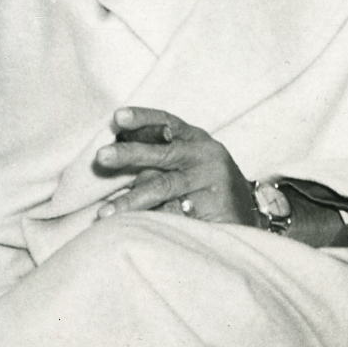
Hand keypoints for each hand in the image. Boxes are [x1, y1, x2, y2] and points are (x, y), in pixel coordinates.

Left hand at [94, 107, 256, 225]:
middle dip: (129, 154)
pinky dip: (150, 221)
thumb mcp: (185, 161)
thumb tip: (110, 151)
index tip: (118, 117)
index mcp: (195, 138)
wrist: (246, 214)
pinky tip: (129, 230)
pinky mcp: (212, 210)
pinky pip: (173, 215)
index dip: (143, 118)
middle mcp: (204, 155)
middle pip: (163, 152)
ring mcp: (210, 182)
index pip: (166, 122)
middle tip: (101, 157)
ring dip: (131, 201)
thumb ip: (155, 154)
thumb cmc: (202, 182)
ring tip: (103, 213)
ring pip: (164, 188)